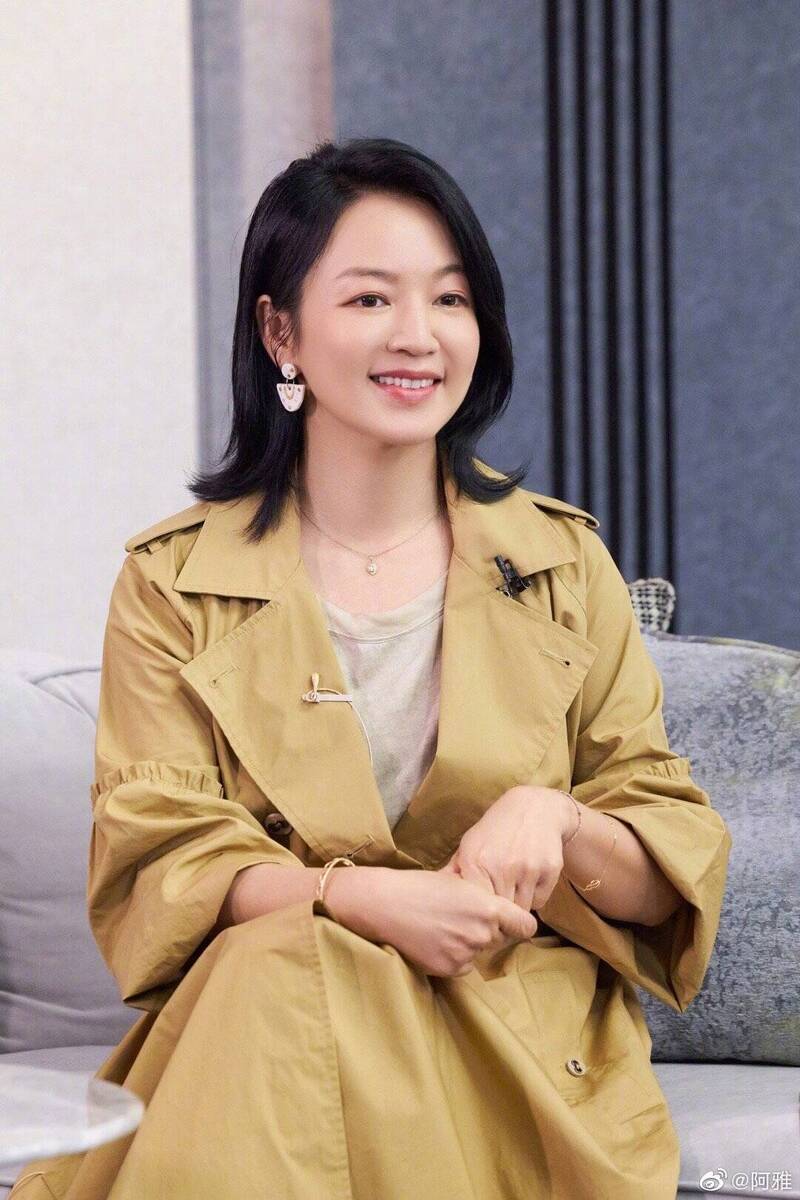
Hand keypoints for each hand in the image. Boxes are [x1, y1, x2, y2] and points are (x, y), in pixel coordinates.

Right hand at [327, 865, 537, 978]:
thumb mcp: (457, 880)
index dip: (520, 924)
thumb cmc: (418, 886)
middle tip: (460, 919)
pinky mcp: (449, 969)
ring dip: (466, 944)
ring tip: (441, 927)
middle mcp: (482, 932)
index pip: (526, 926)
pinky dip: (451, 957)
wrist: (384, 904)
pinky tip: (433, 940)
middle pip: (499, 939)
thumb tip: (501, 905)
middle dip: (486, 931)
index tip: (513, 924)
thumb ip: (482, 896)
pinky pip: (462, 966)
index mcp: (488, 906)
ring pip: (478, 953)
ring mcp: (466, 953)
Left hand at [438, 786, 574, 914]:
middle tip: (499, 907)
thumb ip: (454, 872)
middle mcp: (501, 867)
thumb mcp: (470, 844)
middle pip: (499, 913)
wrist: (534, 808)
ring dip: (517, 906)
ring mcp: (527, 869)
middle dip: (499, 915)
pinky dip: (534, 896)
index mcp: (475, 862)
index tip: (481, 916)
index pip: (476, 908)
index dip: (479, 915)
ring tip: (513, 888)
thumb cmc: (495, 831)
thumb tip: (435, 898)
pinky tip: (529, 879)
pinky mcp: (549, 870)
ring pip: (521, 910)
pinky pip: (539, 900)